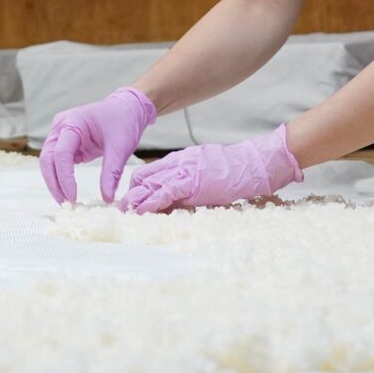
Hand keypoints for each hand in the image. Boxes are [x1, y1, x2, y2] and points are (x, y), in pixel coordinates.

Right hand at [39, 86, 159, 204]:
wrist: (127, 108)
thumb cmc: (124, 122)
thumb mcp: (121, 148)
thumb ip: (112, 173)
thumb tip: (107, 198)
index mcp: (73, 122)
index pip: (61, 154)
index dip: (64, 178)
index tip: (73, 197)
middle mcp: (61, 127)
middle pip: (48, 158)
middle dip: (54, 183)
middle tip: (65, 204)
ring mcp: (61, 134)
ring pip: (49, 161)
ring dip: (54, 182)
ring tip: (65, 201)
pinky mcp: (65, 143)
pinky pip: (57, 162)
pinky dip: (61, 177)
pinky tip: (67, 191)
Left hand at [119, 125, 302, 214]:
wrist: (252, 164)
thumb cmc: (234, 169)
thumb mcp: (206, 171)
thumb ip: (190, 182)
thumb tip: (178, 199)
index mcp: (182, 159)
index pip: (151, 171)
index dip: (138, 186)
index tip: (131, 199)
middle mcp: (179, 163)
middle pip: (146, 176)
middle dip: (132, 194)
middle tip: (121, 209)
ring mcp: (185, 171)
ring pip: (153, 184)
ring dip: (137, 200)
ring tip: (125, 213)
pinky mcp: (193, 182)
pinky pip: (167, 192)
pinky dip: (153, 202)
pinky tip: (143, 211)